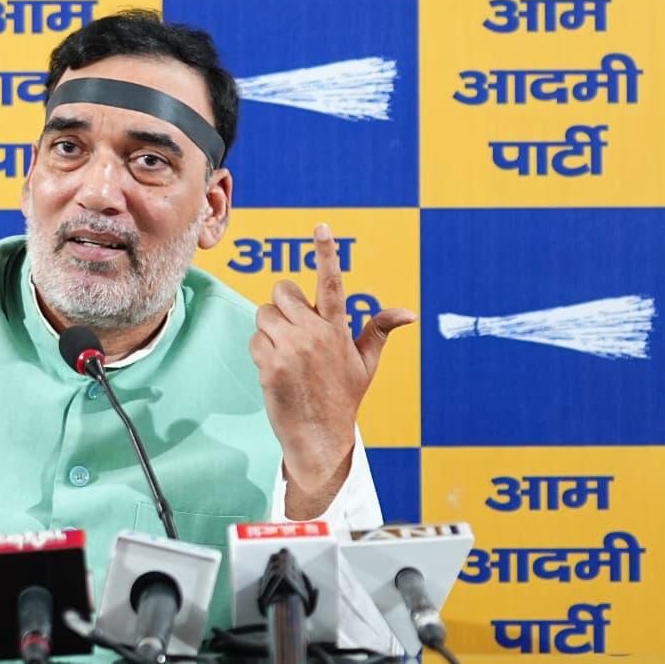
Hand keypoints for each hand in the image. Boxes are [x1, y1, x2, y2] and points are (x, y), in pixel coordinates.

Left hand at [250, 222, 415, 517]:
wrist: (320, 438)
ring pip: (265, 314)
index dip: (327, 252)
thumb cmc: (342, 398)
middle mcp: (316, 333)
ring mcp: (292, 348)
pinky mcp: (271, 364)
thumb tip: (409, 312)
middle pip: (283, 291)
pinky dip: (261, 352)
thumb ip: (379, 331)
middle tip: (293, 331)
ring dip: (270, 331)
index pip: (333, 283)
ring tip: (286, 355)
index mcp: (338, 329)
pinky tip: (275, 371)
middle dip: (283, 306)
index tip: (322, 226)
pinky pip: (255, 340)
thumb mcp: (366, 364)